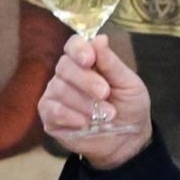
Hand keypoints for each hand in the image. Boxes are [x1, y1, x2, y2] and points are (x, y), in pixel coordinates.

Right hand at [38, 34, 152, 169]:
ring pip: (59, 89)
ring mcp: (56, 95)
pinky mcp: (50, 117)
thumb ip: (112, 63)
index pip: (73, 46)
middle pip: (64, 66)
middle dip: (85, 80)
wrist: (127, 141)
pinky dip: (69, 115)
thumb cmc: (129, 107)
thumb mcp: (129, 84)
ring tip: (106, 114)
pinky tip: (85, 123)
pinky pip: (52, 110)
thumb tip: (99, 38)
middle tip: (104, 93)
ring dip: (84, 103)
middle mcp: (67, 75)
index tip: (90, 60)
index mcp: (86, 62)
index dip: (78, 50)